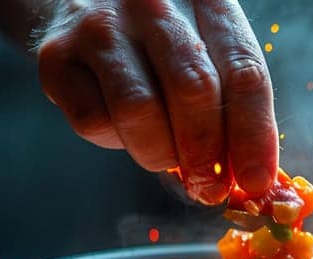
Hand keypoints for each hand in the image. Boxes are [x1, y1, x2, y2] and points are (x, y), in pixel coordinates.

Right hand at [33, 0, 277, 204]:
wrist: (82, 4)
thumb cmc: (163, 39)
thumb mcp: (208, 49)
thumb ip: (231, 99)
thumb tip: (247, 175)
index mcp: (208, 2)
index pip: (244, 72)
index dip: (253, 134)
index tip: (256, 180)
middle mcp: (155, 5)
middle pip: (194, 90)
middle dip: (206, 153)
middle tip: (210, 186)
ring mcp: (101, 26)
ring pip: (139, 110)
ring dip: (159, 152)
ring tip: (166, 155)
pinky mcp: (56, 55)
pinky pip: (93, 120)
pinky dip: (114, 141)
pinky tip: (123, 127)